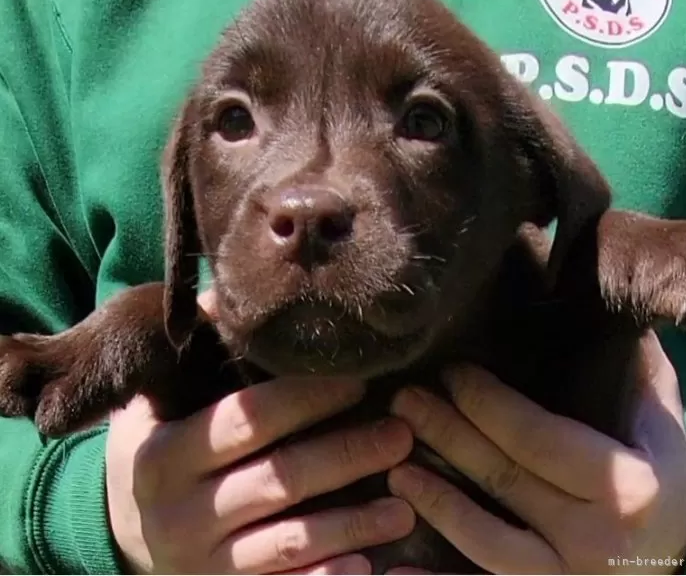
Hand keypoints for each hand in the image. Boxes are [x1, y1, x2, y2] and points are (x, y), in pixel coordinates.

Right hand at [106, 294, 414, 574]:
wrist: (124, 529)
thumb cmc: (159, 446)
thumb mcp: (160, 400)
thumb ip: (196, 355)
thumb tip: (225, 293)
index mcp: (164, 454)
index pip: (247, 419)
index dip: (306, 398)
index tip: (359, 379)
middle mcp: (180, 512)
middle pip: (278, 479)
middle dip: (345, 454)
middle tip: (400, 434)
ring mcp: (201, 562)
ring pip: (288, 542)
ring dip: (351, 524)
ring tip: (405, 505)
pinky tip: (366, 566)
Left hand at [387, 331, 685, 573]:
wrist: (677, 552)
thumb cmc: (661, 472)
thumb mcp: (660, 420)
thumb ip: (637, 370)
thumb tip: (608, 311)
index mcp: (625, 486)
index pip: (535, 436)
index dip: (485, 403)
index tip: (452, 372)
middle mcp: (595, 539)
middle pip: (502, 478)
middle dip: (445, 434)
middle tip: (404, 401)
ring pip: (484, 537)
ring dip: (434, 498)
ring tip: (395, 464)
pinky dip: (439, 575)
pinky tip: (401, 559)